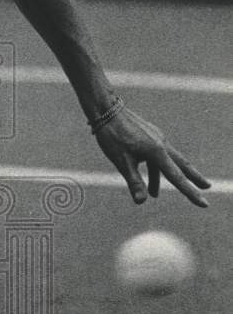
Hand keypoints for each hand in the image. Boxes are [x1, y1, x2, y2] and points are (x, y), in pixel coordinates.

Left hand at [94, 107, 210, 206]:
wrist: (106, 109)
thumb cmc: (113, 136)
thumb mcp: (122, 161)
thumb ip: (134, 181)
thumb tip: (141, 201)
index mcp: (157, 151)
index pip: (177, 177)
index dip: (190, 192)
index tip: (204, 204)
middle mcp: (161, 144)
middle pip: (182, 165)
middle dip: (193, 178)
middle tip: (207, 188)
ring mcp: (156, 138)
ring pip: (167, 161)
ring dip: (163, 177)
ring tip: (154, 194)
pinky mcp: (150, 136)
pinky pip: (156, 155)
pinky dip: (153, 168)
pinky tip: (145, 175)